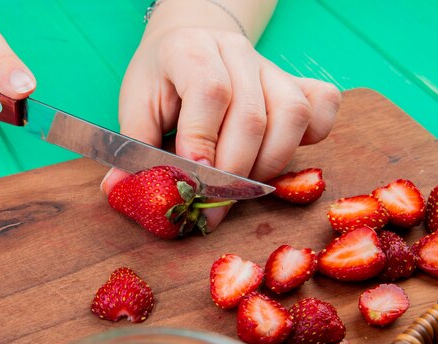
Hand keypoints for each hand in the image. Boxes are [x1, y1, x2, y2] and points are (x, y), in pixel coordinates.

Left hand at [102, 12, 340, 231]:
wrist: (191, 40)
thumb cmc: (161, 79)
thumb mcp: (137, 105)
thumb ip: (134, 147)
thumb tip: (119, 191)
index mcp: (189, 50)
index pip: (209, 93)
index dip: (203, 144)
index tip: (193, 183)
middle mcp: (235, 51)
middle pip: (252, 115)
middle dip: (233, 173)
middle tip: (215, 206)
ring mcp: (270, 64)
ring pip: (292, 114)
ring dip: (270, 163)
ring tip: (243, 185)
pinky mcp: (295, 79)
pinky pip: (322, 106)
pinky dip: (310, 137)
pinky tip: (278, 155)